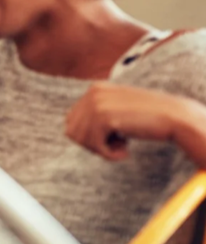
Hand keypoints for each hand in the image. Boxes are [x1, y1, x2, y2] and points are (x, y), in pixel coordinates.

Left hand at [66, 84, 205, 164]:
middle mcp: (92, 93)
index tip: (111, 137)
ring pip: (80, 140)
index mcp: (94, 88)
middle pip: (72, 131)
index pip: (71, 121)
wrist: (176, 117)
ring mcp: (97, 103)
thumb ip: (96, 113)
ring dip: (101, 149)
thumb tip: (67, 131)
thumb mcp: (118, 109)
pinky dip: (108, 155)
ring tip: (123, 146)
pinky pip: (94, 146)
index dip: (88, 136)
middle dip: (92, 143)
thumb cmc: (148, 118)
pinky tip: (126, 151)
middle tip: (117, 144)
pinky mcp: (105, 117)